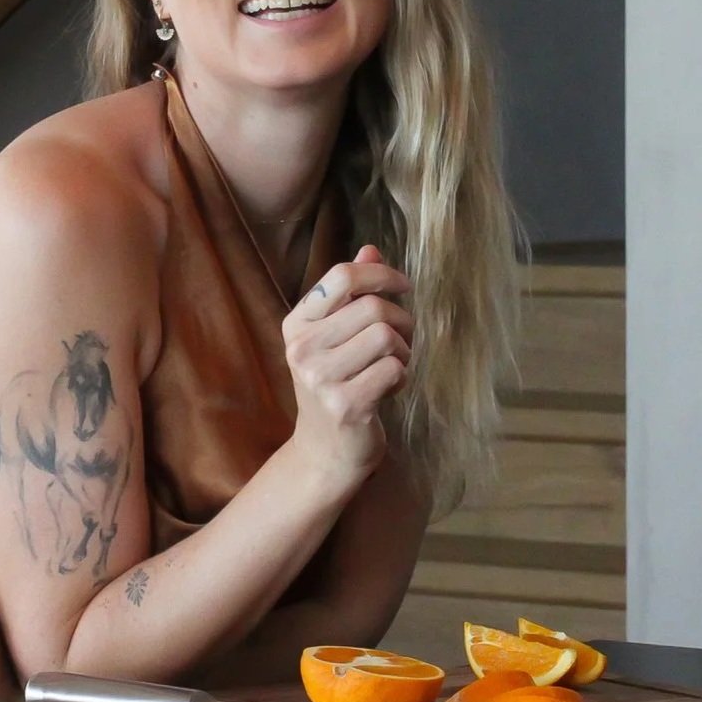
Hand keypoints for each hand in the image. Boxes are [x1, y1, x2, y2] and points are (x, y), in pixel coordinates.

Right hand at [282, 243, 411, 481]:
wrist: (325, 450)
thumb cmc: (336, 384)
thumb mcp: (336, 335)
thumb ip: (352, 293)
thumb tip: (371, 250)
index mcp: (297, 324)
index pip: (342, 276)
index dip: (381, 274)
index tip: (403, 287)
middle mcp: (302, 349)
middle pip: (373, 307)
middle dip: (402, 321)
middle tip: (402, 341)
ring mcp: (321, 379)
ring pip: (386, 336)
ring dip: (403, 350)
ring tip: (394, 365)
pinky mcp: (346, 405)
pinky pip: (394, 369)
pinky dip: (402, 375)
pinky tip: (389, 388)